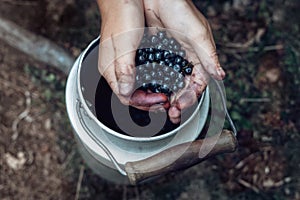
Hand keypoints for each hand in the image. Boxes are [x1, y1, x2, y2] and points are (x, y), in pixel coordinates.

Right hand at [97, 0, 168, 110]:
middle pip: (132, 94)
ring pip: (138, 86)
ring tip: (167, 95)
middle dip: (149, 101)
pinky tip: (163, 81)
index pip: (125, 96)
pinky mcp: (133, 56)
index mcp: (110, 68)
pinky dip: (153, 81)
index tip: (160, 101)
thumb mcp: (123, 43)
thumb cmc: (120, 14)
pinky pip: (143, 75)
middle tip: (166, 101)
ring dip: (152, 93)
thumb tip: (126, 92)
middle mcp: (117, 68)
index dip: (143, 103)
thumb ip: (124, 69)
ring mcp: (125, 63)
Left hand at [144, 0, 224, 122]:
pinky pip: (157, 74)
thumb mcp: (197, 33)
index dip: (191, 96)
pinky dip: (156, 85)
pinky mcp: (157, 54)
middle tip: (171, 112)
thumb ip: (208, 56)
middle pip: (184, 86)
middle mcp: (185, 59)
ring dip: (167, 96)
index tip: (181, 106)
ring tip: (162, 107)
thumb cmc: (179, 8)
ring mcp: (170, 58)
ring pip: (171, 83)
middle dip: (179, 101)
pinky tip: (151, 92)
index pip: (198, 83)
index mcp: (199, 56)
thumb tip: (220, 75)